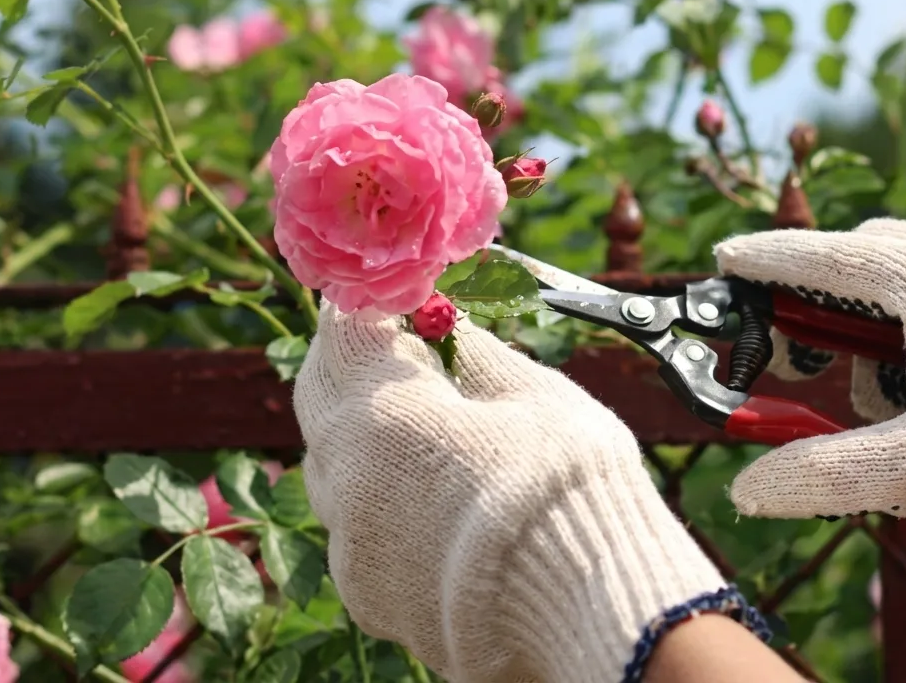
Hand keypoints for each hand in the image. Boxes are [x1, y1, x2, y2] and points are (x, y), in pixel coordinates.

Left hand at [293, 305, 740, 682]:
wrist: (585, 604)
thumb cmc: (566, 482)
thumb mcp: (531, 394)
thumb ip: (473, 354)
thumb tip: (447, 326)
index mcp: (377, 411)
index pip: (339, 332)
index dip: (365, 308)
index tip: (390, 301)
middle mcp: (343, 479)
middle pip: (320, 399)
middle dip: (351, 367)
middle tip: (397, 353)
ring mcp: (350, 546)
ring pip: (333, 472)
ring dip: (365, 441)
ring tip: (427, 435)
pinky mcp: (368, 599)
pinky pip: (357, 533)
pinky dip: (383, 506)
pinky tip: (437, 506)